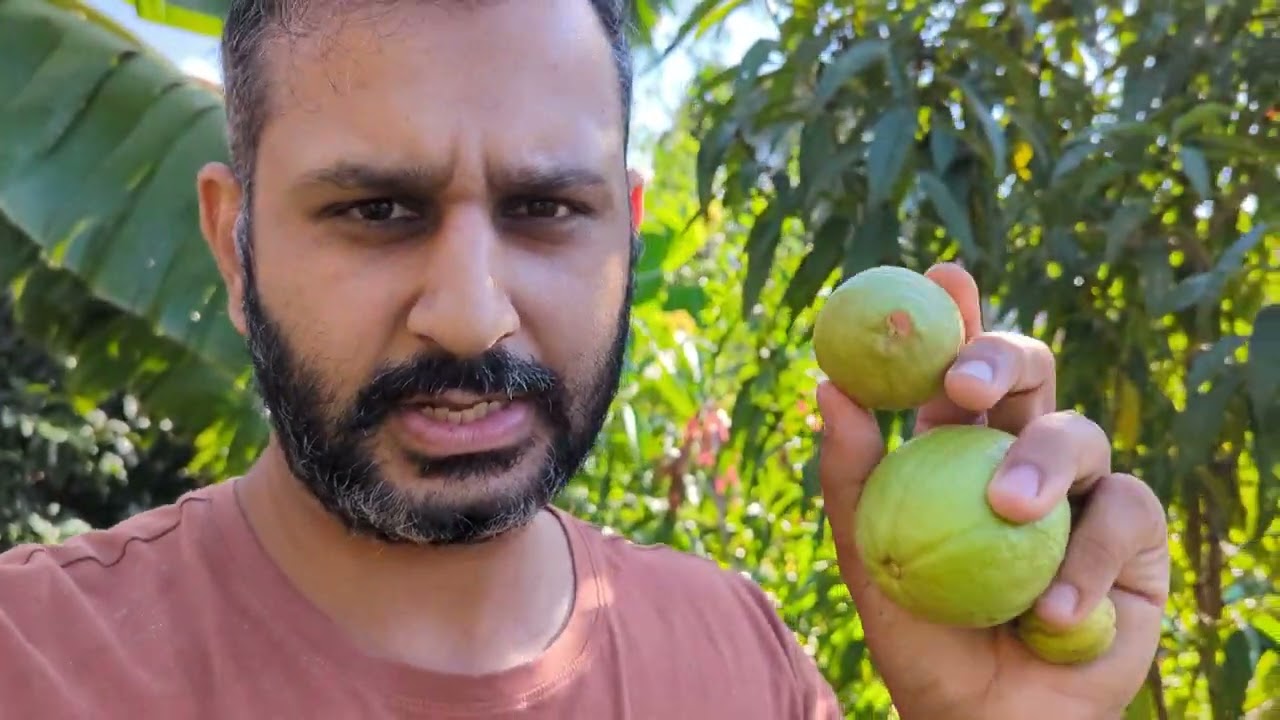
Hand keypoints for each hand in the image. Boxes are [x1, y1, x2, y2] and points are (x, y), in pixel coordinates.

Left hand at [814, 262, 1170, 719]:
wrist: (985, 719)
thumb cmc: (921, 638)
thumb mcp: (868, 559)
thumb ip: (848, 475)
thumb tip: (827, 386)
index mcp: (956, 446)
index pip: (956, 367)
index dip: (956, 317)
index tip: (941, 277)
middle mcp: (1022, 453)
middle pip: (1030, 373)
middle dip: (1002, 356)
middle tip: (963, 382)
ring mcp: (1083, 491)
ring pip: (1080, 432)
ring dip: (1041, 464)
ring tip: (1008, 511)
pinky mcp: (1134, 539)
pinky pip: (1126, 513)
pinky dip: (1087, 556)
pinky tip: (1052, 608)